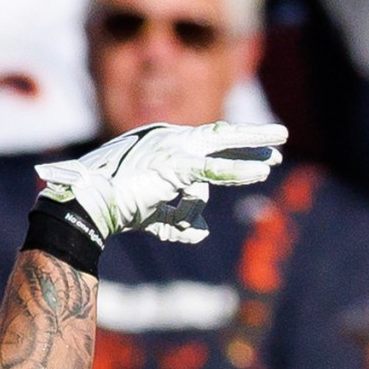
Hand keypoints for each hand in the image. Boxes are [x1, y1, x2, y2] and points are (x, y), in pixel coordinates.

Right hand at [35, 119, 286, 247]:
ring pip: (222, 146)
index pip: (206, 146)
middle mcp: (169, 138)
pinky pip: (214, 169)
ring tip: (274, 161)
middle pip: (219, 136)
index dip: (234, 151)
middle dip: (251, 141)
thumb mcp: (155, 215)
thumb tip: (204, 232)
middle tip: (280, 141)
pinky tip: (263, 172)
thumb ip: (179, 219)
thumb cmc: (115, 209)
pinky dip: (238, 171)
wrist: (88, 206)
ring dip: (251, 152)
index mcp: (163, 145)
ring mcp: (171, 148)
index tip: (260, 158)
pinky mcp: (174, 164)